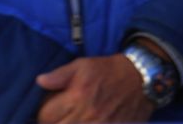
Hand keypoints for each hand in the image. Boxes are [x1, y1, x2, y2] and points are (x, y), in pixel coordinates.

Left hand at [35, 55, 154, 122]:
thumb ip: (60, 75)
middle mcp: (86, 115)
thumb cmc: (109, 70)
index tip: (52, 107)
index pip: (44, 116)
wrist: (142, 78)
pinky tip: (87, 121)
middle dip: (55, 122)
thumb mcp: (84, 65)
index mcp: (76, 96)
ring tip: (73, 118)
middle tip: (61, 115)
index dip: (45, 112)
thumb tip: (40, 81)